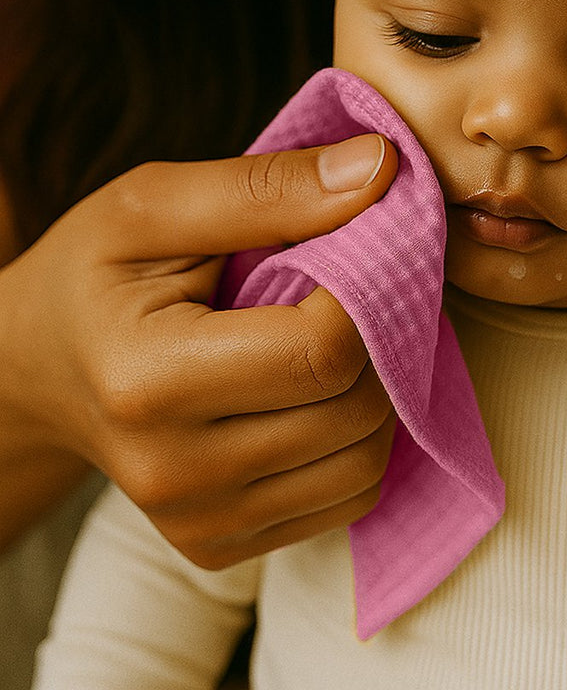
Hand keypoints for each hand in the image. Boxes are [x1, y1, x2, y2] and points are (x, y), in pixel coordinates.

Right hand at [0, 133, 398, 566]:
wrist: (37, 368)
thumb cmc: (96, 276)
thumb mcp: (157, 206)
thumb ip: (270, 187)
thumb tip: (381, 167)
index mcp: (149, 380)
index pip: (323, 350)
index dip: (370, 290)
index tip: (361, 251)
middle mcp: (173, 473)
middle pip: (355, 410)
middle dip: (380, 337)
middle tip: (355, 292)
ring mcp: (199, 521)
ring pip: (366, 461)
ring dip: (378, 390)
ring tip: (334, 339)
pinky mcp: (220, 545)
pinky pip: (350, 495)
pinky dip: (358, 439)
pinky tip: (318, 392)